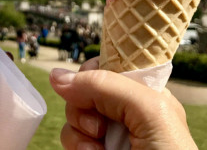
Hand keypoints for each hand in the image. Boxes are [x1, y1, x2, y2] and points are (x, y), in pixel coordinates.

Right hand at [49, 57, 197, 149]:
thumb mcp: (148, 111)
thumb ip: (106, 86)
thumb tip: (58, 76)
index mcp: (146, 93)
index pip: (108, 65)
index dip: (93, 71)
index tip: (90, 83)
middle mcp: (125, 112)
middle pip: (84, 89)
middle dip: (83, 105)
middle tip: (100, 125)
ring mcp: (109, 137)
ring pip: (73, 116)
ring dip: (79, 131)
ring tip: (99, 147)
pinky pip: (71, 140)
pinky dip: (77, 148)